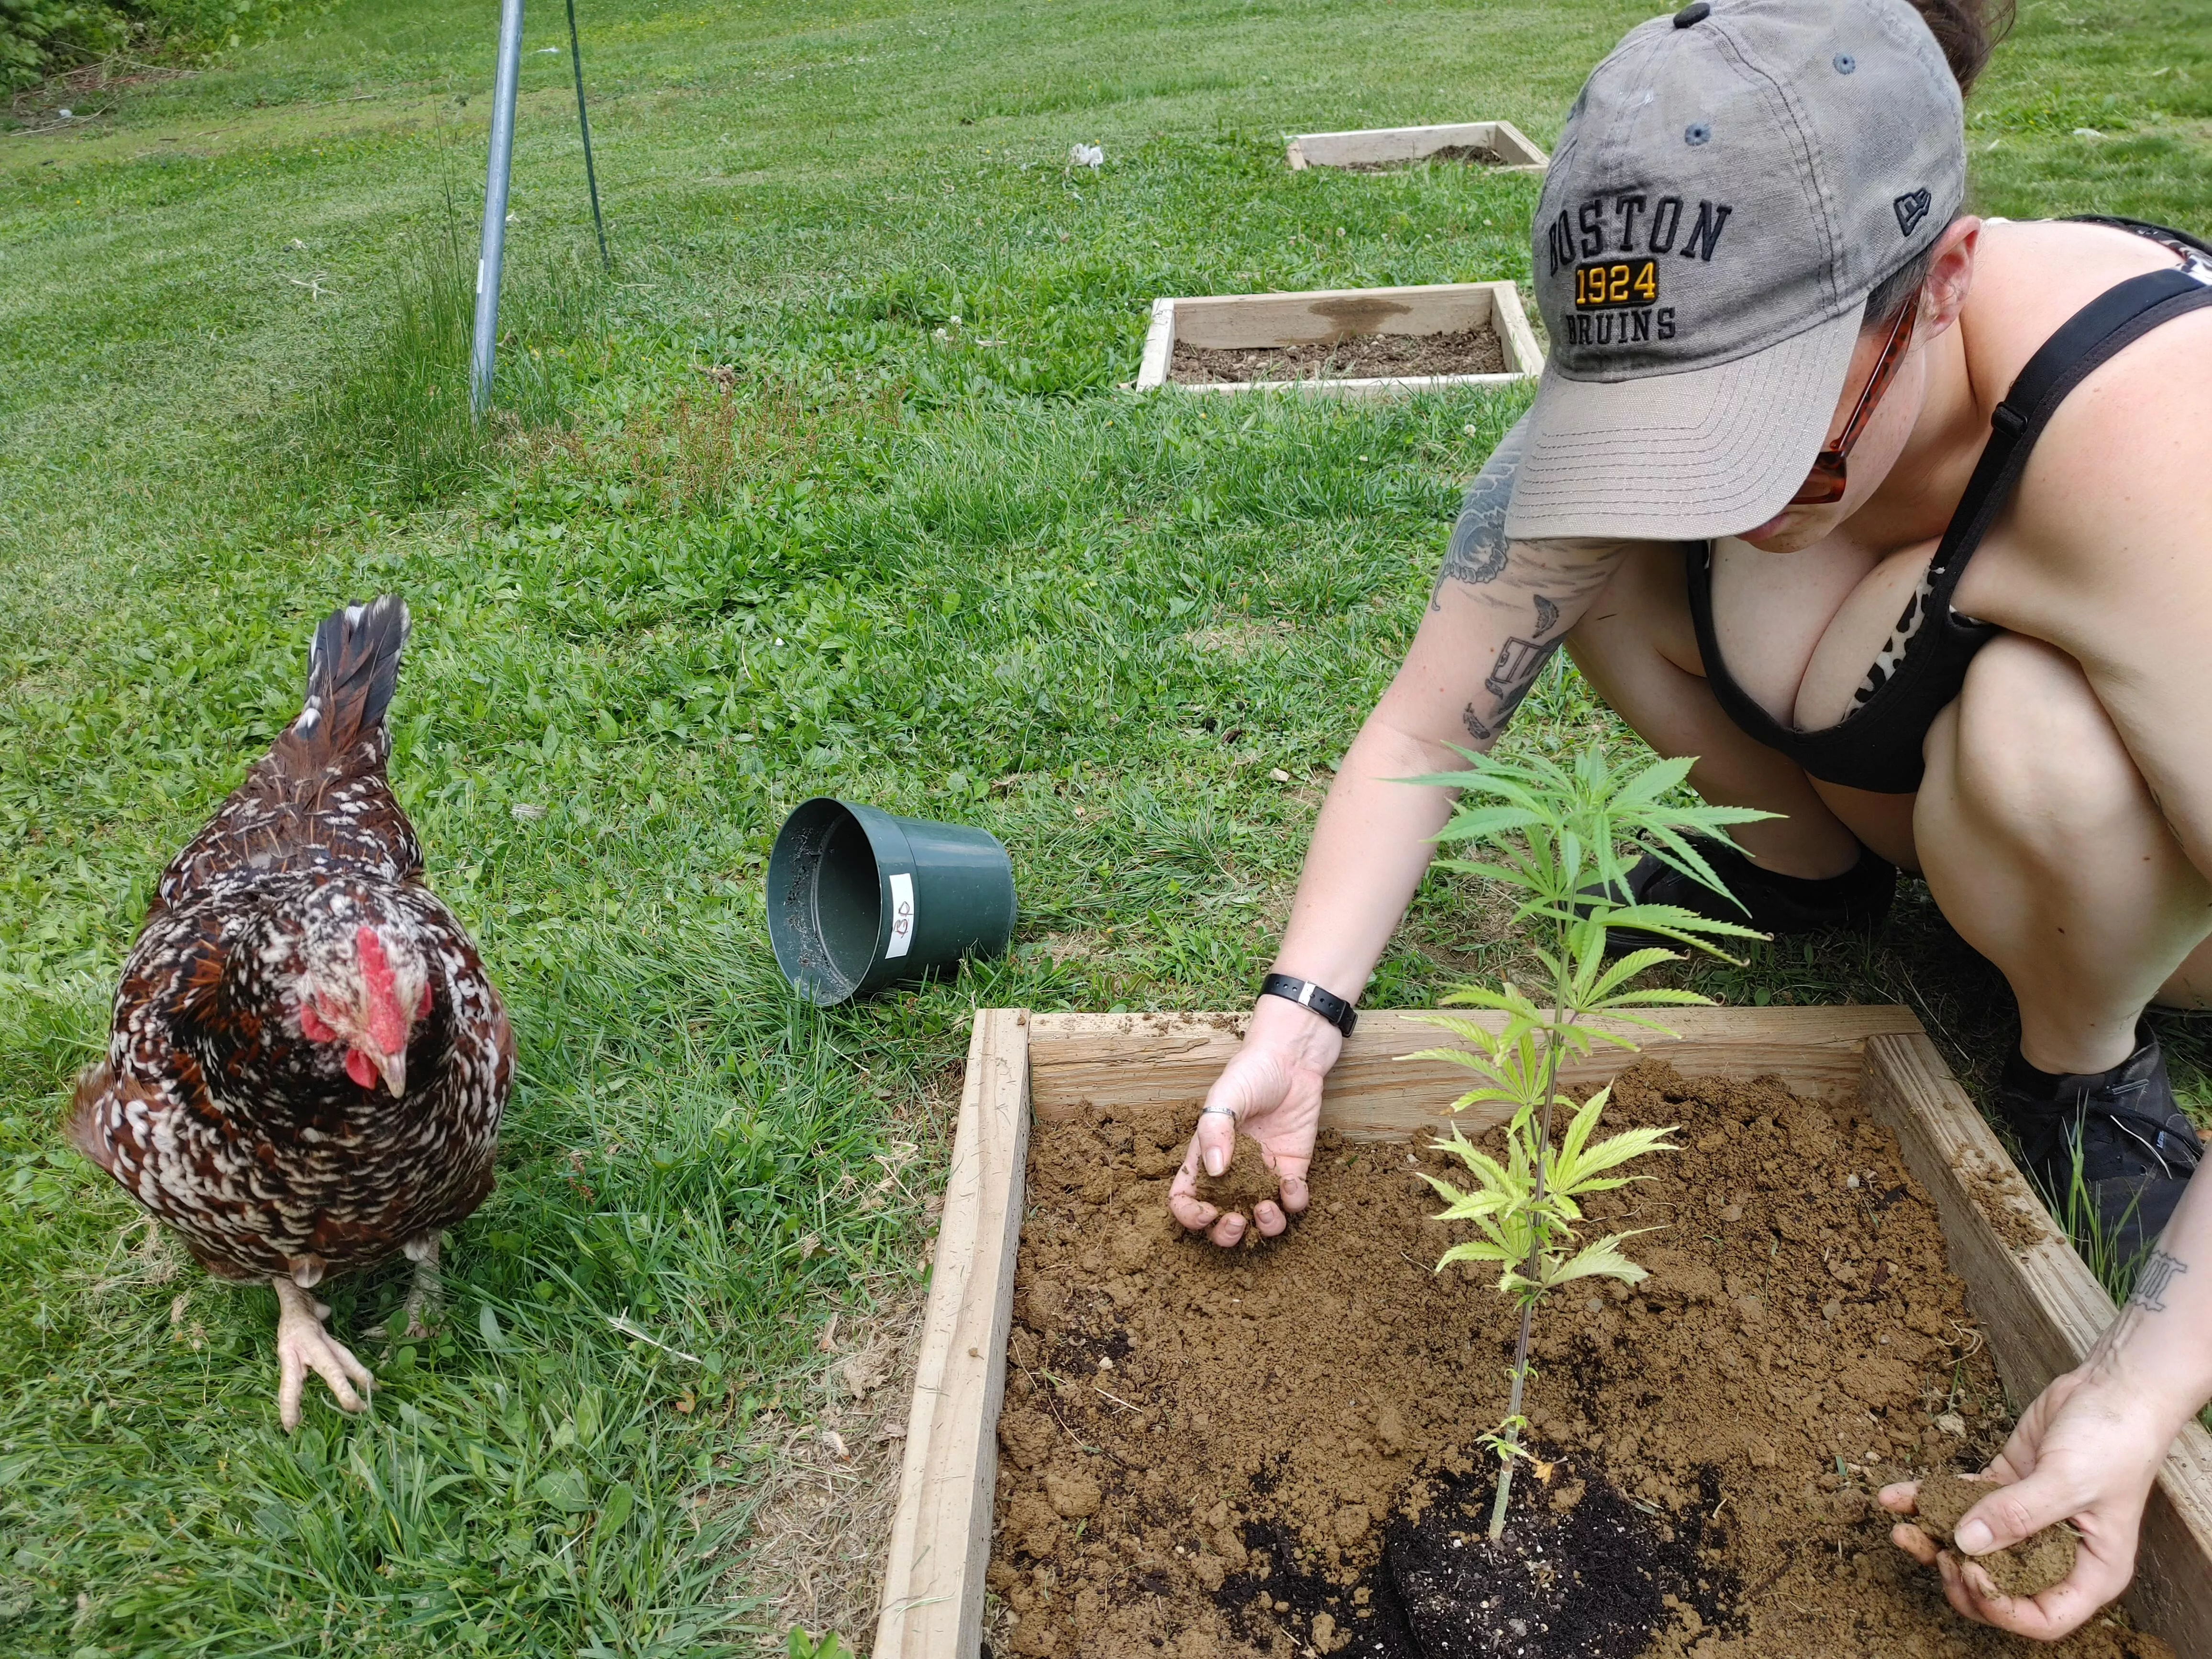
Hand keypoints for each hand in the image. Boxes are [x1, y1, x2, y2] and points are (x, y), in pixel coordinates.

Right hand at [1168, 995, 1339, 1246]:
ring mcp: (1263, 1173)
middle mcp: (1232, 1172)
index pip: (1186, 1197)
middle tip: (1237, 1222)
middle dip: (1226, 1234)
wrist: (1293, 1059)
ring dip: (1264, 1225)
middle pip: (1220, 1220)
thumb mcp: (1225, 1095)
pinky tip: (1292, 1183)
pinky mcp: (1293, 1169)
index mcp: (1205, 1156)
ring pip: (1259, 1218)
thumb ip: (1215, 1130)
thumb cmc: (1252, 1071)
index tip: (1207, 1213)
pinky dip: (1294, 1202)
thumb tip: (1215, 1172)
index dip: (1190, 1215)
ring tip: (1267, 1208)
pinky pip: (1292, 1201)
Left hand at [1880, 1365, 2176, 1639]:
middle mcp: (2056, 1553)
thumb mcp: (2069, 1481)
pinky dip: (1929, 1498)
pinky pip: (1962, 1500)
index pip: (2042, 1616)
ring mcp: (2026, 1520)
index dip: (2001, 1607)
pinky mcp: (2005, 1486)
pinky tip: (1897, 1495)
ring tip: (1897, 1527)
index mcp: (2090, 1572)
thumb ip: (2017, 1514)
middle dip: (1955, 1572)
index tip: (1968, 1572)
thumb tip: (1965, 1543)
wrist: (2112, 1389)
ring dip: (1932, 1536)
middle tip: (1924, 1549)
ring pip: (1973, 1542)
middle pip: (1999, 1582)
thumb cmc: (2113, 1441)